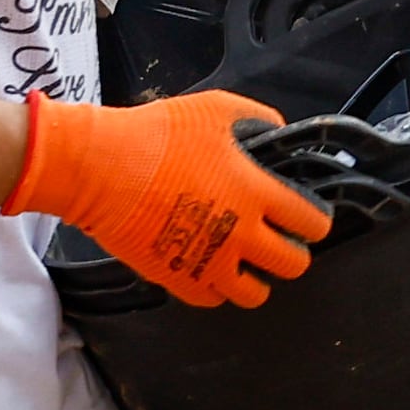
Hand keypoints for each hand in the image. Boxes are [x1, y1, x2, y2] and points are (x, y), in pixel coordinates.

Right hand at [10, 89, 332, 307]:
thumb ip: (258, 121)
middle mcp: (239, 233)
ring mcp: (207, 260)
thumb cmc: (151, 137)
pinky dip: (215, 288)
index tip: (303, 218)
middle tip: (274, 240)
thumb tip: (275, 134)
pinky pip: (212, 299)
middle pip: (293, 264)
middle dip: (290, 251)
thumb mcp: (214, 110)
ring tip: (243, 261)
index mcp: (256, 192)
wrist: (96, 167)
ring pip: (255, 293)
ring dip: (255, 277)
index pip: (313, 222)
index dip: (313, 220)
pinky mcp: (175, 277)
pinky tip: (208, 268)